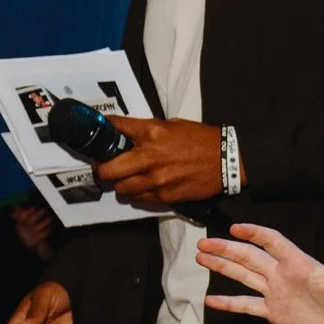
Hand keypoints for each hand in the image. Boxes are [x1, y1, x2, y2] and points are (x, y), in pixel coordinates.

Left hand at [100, 117, 223, 210]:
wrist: (226, 160)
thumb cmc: (201, 139)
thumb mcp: (172, 125)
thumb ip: (148, 131)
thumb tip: (128, 136)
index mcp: (150, 132)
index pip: (114, 129)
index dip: (101, 129)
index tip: (96, 133)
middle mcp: (148, 157)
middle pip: (106, 169)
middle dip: (101, 168)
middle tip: (102, 166)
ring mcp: (155, 179)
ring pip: (120, 188)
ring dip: (118, 184)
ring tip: (123, 179)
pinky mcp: (164, 196)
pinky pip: (139, 198)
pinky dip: (136, 194)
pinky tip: (141, 187)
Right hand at [195, 223, 323, 323]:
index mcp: (299, 264)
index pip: (272, 242)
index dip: (255, 234)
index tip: (235, 228)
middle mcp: (282, 274)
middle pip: (250, 257)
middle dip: (226, 249)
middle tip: (203, 244)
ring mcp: (276, 292)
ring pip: (244, 276)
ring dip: (223, 266)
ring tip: (200, 258)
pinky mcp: (274, 312)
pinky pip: (247, 305)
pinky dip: (229, 303)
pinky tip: (211, 300)